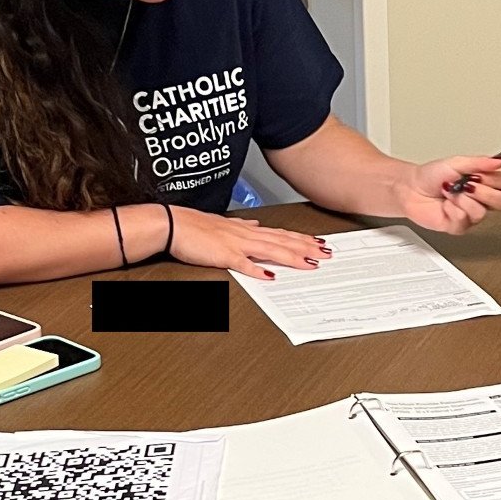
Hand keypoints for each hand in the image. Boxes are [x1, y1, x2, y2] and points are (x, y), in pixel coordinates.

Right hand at [168, 207, 330, 279]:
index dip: (302, 239)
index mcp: (248, 229)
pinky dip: (257, 269)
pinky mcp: (223, 255)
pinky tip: (270, 276)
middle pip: (283, 241)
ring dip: (292, 257)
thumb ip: (243, 226)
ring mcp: (236, 244)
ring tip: (310, 263)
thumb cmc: (196, 225)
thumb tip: (257, 225)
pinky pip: (243, 264)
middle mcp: (247, 235)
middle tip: (326, 253)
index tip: (318, 243)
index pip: (282, 234)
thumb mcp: (225, 224)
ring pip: (271, 250)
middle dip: (307, 248)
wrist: (173, 223)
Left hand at [395, 156, 500, 233]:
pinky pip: (464, 220)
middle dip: (483, 192)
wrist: (411, 189)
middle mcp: (481, 199)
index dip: (496, 179)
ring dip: (462, 199)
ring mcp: (471, 214)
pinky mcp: (460, 226)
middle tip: (468, 184)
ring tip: (451, 192)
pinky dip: (451, 209)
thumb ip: (481, 162)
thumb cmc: (431, 176)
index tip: (479, 173)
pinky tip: (445, 204)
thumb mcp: (457, 162)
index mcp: (485, 182)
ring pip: (482, 212)